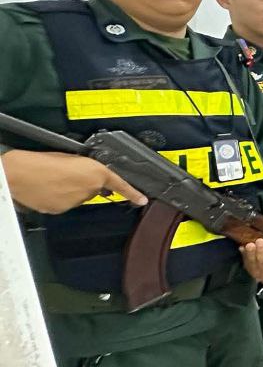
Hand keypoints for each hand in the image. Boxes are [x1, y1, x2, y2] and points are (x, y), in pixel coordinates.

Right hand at [1, 150, 146, 212]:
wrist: (15, 175)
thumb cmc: (37, 161)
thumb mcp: (68, 156)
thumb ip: (84, 166)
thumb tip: (86, 171)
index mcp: (94, 171)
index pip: (120, 184)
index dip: (133, 193)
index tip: (142, 200)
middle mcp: (89, 188)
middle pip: (96, 188)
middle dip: (86, 182)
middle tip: (67, 174)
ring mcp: (76, 201)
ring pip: (81, 196)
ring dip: (72, 189)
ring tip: (53, 180)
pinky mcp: (62, 210)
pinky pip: (66, 203)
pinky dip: (61, 198)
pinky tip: (48, 189)